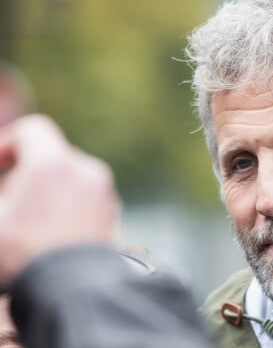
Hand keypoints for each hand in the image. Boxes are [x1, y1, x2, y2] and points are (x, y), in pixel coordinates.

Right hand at [0, 115, 118, 281]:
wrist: (74, 292)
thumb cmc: (25, 255)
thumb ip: (2, 197)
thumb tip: (9, 199)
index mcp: (55, 163)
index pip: (34, 130)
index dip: (9, 143)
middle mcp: (86, 170)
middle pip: (50, 156)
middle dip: (24, 174)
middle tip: (7, 205)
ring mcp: (104, 191)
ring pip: (68, 177)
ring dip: (45, 190)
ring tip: (28, 222)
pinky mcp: (112, 212)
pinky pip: (84, 195)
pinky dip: (65, 202)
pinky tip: (51, 232)